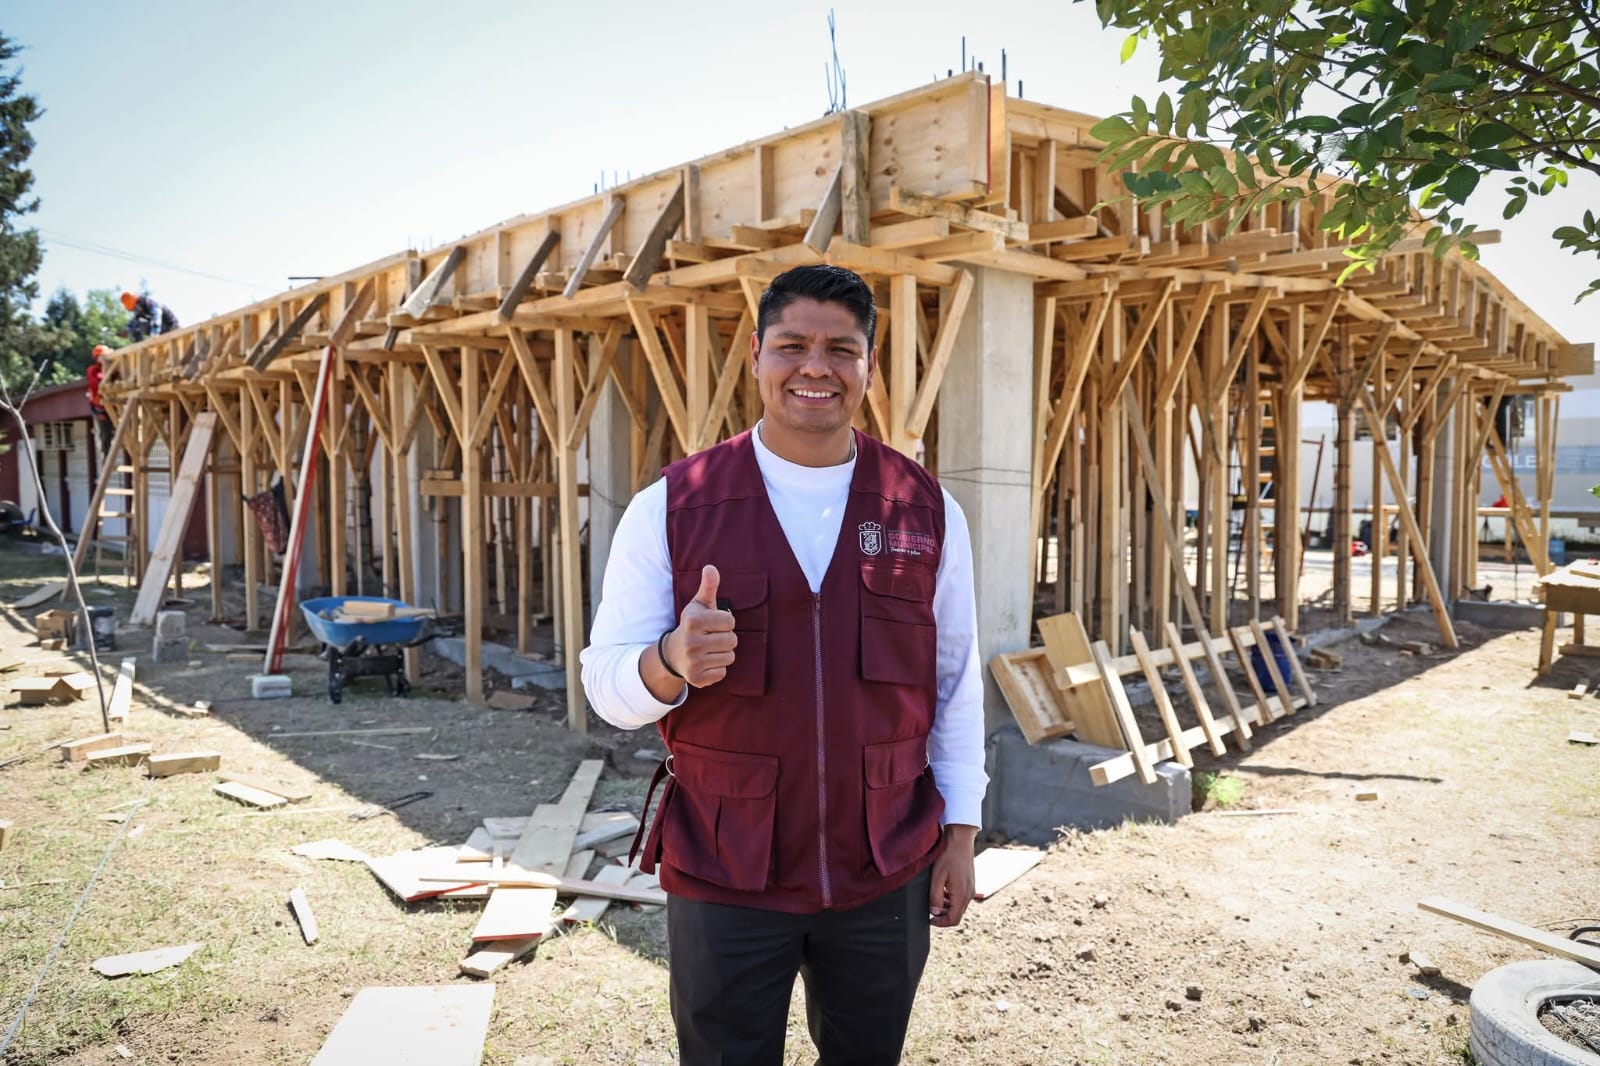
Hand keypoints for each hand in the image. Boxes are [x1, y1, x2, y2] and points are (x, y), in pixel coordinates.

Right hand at [664, 564, 736, 687]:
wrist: (673, 653)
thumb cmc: (693, 625)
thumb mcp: (698, 605)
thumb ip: (708, 586)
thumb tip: (711, 567)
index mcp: (693, 621)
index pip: (730, 621)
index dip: (725, 621)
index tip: (713, 624)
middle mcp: (691, 642)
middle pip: (732, 640)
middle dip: (726, 638)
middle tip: (712, 638)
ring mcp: (693, 662)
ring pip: (729, 657)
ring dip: (723, 653)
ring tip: (709, 649)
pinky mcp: (697, 678)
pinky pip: (723, 672)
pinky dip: (717, 668)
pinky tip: (706, 662)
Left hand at [928, 824, 976, 927]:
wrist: (960, 839)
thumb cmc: (948, 855)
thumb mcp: (937, 877)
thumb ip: (935, 897)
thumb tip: (934, 912)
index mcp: (962, 895)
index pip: (954, 920)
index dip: (941, 923)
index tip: (929, 920)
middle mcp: (969, 894)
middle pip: (957, 914)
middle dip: (943, 916)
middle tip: (930, 911)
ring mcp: (970, 888)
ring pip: (959, 906)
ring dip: (947, 907)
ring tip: (934, 900)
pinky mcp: (969, 882)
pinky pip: (961, 897)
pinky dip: (951, 899)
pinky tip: (942, 890)